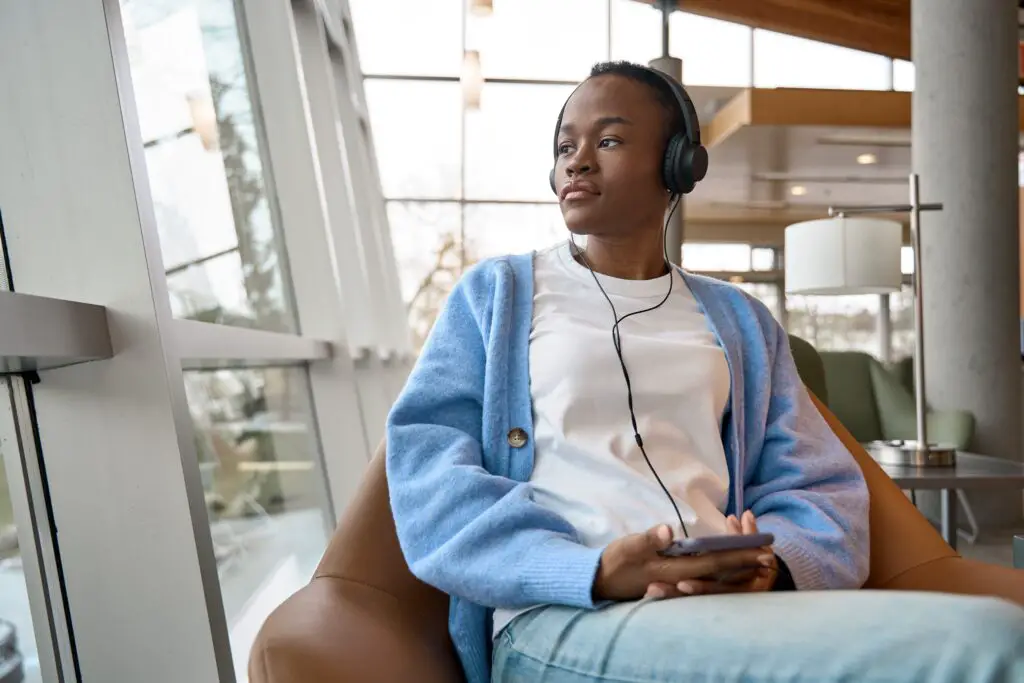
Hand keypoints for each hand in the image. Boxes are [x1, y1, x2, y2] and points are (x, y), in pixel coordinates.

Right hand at [592, 522, 772, 601]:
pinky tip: (725, 555)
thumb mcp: (628, 547)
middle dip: (745, 561)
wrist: (601, 581)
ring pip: (715, 572)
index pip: (715, 563)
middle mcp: (682, 577)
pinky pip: (705, 571)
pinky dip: (720, 561)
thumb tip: (668, 531)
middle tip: (771, 554)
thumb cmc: (615, 563)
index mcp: (675, 569)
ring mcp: (679, 578)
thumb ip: (648, 539)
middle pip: (721, 569)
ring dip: (735, 561)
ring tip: (755, 554)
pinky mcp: (675, 577)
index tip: (762, 551)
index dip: (739, 556)